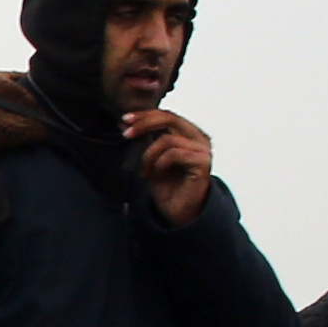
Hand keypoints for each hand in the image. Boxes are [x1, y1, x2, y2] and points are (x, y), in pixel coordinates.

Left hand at [123, 108, 215, 224]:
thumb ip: (147, 137)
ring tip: (146, 171)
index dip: (145, 115)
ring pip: (167, 139)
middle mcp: (199, 138)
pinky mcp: (203, 162)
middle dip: (144, 124)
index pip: (166, 115)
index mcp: (189, 133)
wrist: (177, 211)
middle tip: (126, 134)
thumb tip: (127, 120)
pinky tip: (156, 175)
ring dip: (149, 155)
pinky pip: (174, 154)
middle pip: (169, 118)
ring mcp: (202, 149)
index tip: (124, 120)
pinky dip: (159, 164)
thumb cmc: (166, 185)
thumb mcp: (152, 156)